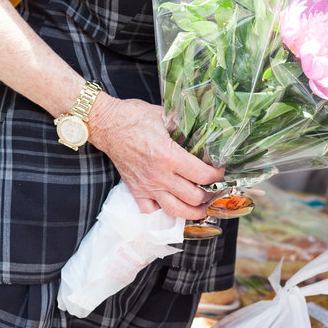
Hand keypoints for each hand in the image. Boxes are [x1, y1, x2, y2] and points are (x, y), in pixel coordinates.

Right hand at [88, 95, 223, 218]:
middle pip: (194, 197)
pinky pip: (151, 212)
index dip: (217, 175)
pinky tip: (174, 205)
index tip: (220, 170)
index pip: (203, 176)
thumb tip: (205, 128)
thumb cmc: (134, 117)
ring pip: (176, 211)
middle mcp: (160, 175)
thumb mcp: (165, 115)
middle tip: (215, 187)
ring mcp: (147, 186)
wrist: (106, 124)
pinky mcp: (136, 190)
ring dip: (193, 212)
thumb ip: (185, 125)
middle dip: (210, 194)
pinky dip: (164, 213)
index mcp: (169, 156)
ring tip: (202, 207)